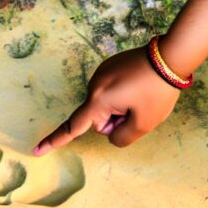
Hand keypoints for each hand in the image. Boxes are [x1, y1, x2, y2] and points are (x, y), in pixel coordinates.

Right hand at [33, 46, 182, 154]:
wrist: (170, 57)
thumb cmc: (157, 91)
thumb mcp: (144, 124)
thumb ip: (122, 138)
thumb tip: (111, 134)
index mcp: (99, 100)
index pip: (74, 127)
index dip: (55, 141)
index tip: (36, 151)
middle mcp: (94, 85)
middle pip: (98, 118)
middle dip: (115, 120)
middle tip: (140, 110)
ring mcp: (102, 73)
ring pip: (106, 105)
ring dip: (120, 107)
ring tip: (143, 95)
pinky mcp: (110, 66)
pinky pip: (112, 90)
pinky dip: (123, 94)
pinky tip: (140, 85)